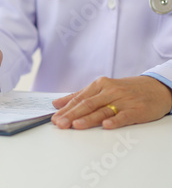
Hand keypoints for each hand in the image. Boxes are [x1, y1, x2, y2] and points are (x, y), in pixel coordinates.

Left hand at [51, 76, 171, 129]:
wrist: (156, 88)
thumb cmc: (125, 90)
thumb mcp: (102, 88)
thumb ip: (79, 96)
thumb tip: (57, 103)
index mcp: (99, 85)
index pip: (79, 98)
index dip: (66, 109)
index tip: (54, 118)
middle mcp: (110, 91)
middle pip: (87, 104)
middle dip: (71, 114)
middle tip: (59, 123)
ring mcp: (123, 100)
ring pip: (102, 110)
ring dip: (88, 118)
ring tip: (75, 125)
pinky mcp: (136, 109)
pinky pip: (124, 116)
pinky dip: (115, 120)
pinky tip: (106, 125)